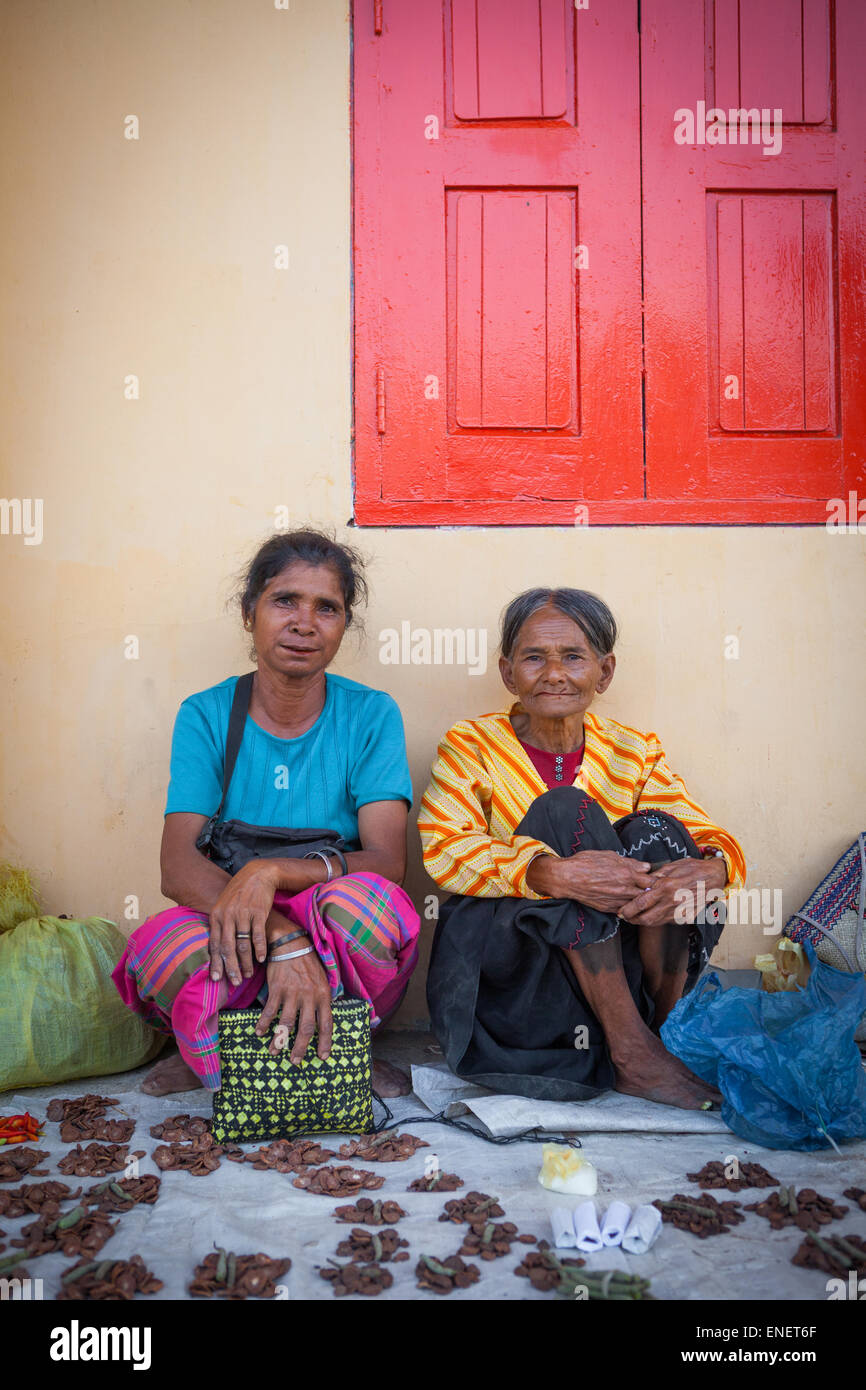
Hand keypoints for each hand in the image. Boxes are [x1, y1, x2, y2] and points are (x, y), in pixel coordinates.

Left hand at [208, 861, 279, 984]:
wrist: (257, 874)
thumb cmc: (240, 892)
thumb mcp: (223, 905)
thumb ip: (219, 923)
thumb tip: (214, 945)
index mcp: (216, 915)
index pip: (213, 944)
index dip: (215, 963)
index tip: (216, 978)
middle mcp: (227, 916)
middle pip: (227, 948)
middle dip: (230, 967)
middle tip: (234, 982)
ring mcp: (243, 914)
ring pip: (242, 944)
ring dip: (246, 962)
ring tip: (248, 974)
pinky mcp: (258, 912)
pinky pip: (258, 935)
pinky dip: (259, 949)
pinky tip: (261, 959)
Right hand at [255, 949, 332, 1064]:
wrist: (291, 944)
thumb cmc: (308, 964)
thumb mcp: (323, 980)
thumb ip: (323, 999)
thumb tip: (324, 1019)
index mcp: (323, 995)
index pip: (326, 1023)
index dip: (325, 1042)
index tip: (322, 1057)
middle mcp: (309, 996)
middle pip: (307, 1028)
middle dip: (301, 1048)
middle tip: (295, 1062)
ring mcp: (293, 993)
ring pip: (287, 1023)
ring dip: (280, 1040)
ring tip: (274, 1052)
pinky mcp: (277, 989)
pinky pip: (270, 1010)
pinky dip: (264, 1023)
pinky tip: (259, 1032)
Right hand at [526, 850, 651, 910]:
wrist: (567, 878)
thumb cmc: (585, 863)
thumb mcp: (609, 855)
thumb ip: (629, 862)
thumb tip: (645, 866)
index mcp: (627, 873)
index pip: (651, 879)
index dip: (653, 878)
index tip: (652, 877)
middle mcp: (625, 888)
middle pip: (647, 893)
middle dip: (649, 891)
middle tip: (648, 888)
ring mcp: (617, 900)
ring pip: (637, 903)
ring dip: (639, 900)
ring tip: (636, 894)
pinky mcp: (609, 909)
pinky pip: (625, 910)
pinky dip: (627, 906)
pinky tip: (624, 901)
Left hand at [617, 857, 726, 927]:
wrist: (714, 877)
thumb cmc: (692, 868)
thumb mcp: (671, 866)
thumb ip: (655, 876)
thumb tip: (641, 882)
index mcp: (666, 886)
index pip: (641, 902)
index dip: (628, 909)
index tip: (621, 911)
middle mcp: (672, 901)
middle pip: (646, 918)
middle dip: (632, 919)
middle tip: (625, 916)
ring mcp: (680, 911)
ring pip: (656, 922)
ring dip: (643, 921)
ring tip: (635, 917)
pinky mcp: (686, 916)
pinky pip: (667, 922)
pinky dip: (657, 920)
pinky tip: (652, 915)